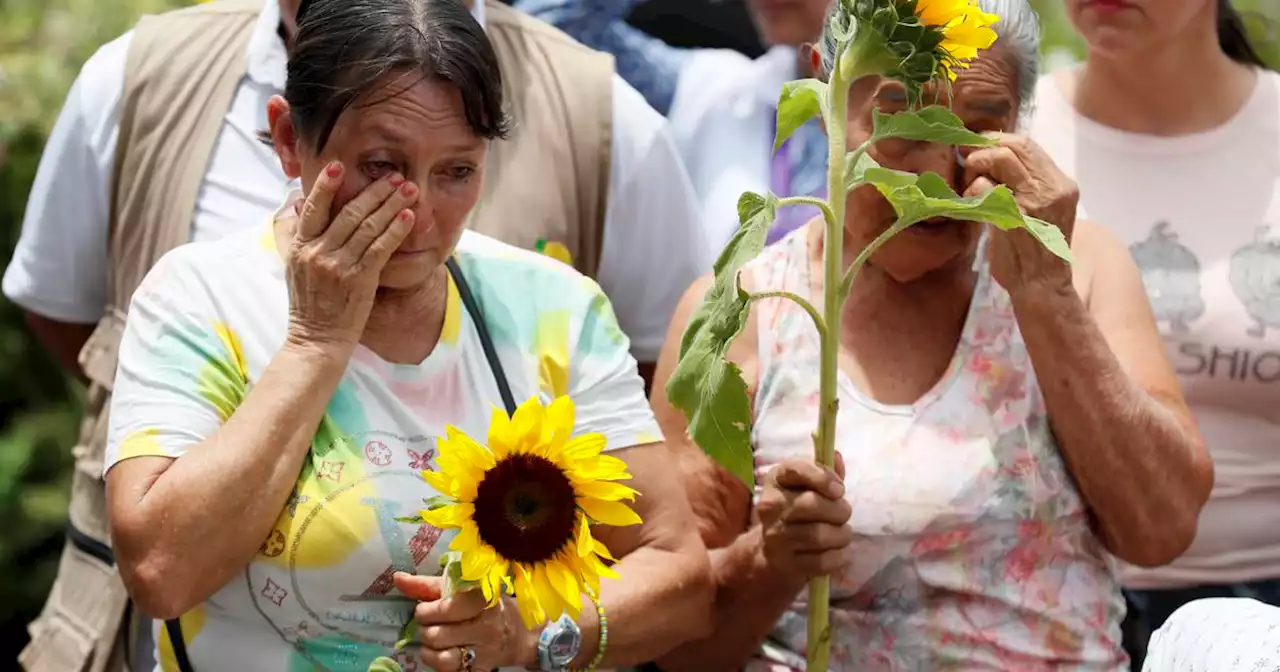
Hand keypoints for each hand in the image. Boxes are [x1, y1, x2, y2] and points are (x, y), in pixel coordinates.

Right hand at [284, 163, 418, 356]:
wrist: (316, 340)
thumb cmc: (308, 304)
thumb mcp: (292, 267)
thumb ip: (295, 236)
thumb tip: (297, 205)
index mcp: (300, 247)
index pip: (313, 208)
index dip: (326, 185)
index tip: (338, 165)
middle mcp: (317, 252)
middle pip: (349, 212)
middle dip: (374, 190)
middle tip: (394, 174)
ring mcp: (338, 265)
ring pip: (368, 226)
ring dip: (391, 204)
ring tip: (408, 188)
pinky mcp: (359, 280)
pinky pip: (380, 248)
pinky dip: (395, 229)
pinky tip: (408, 216)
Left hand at [393, 573, 535, 671]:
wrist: (520, 633)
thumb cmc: (486, 605)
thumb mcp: (462, 589)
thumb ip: (428, 585)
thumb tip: (398, 578)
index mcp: (483, 599)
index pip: (445, 608)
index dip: (427, 610)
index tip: (426, 608)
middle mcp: (487, 625)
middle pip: (437, 634)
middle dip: (425, 629)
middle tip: (428, 624)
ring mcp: (486, 650)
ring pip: (441, 657)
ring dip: (428, 650)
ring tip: (432, 641)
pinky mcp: (482, 669)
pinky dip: (438, 664)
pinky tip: (442, 654)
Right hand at [757, 453, 852, 577]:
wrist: (770, 554)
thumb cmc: (797, 512)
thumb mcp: (807, 487)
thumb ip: (825, 472)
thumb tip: (836, 456)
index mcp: (776, 480)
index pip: (796, 469)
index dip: (822, 477)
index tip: (840, 489)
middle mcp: (771, 506)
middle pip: (811, 504)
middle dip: (839, 510)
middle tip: (844, 514)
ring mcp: (776, 537)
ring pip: (819, 535)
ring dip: (842, 535)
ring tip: (843, 534)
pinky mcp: (786, 564)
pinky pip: (821, 561)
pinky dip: (839, 557)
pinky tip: (839, 552)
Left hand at [961, 133, 1077, 296]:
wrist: (1041, 286)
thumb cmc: (1032, 251)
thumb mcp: (1037, 210)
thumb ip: (1023, 184)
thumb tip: (991, 157)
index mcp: (1061, 184)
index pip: (1028, 144)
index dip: (997, 139)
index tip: (976, 147)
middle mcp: (1053, 188)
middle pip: (1015, 144)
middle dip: (984, 147)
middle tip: (966, 160)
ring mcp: (1036, 202)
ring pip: (1002, 157)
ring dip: (977, 164)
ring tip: (968, 182)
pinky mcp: (1015, 217)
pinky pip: (986, 187)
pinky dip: (972, 189)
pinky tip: (970, 203)